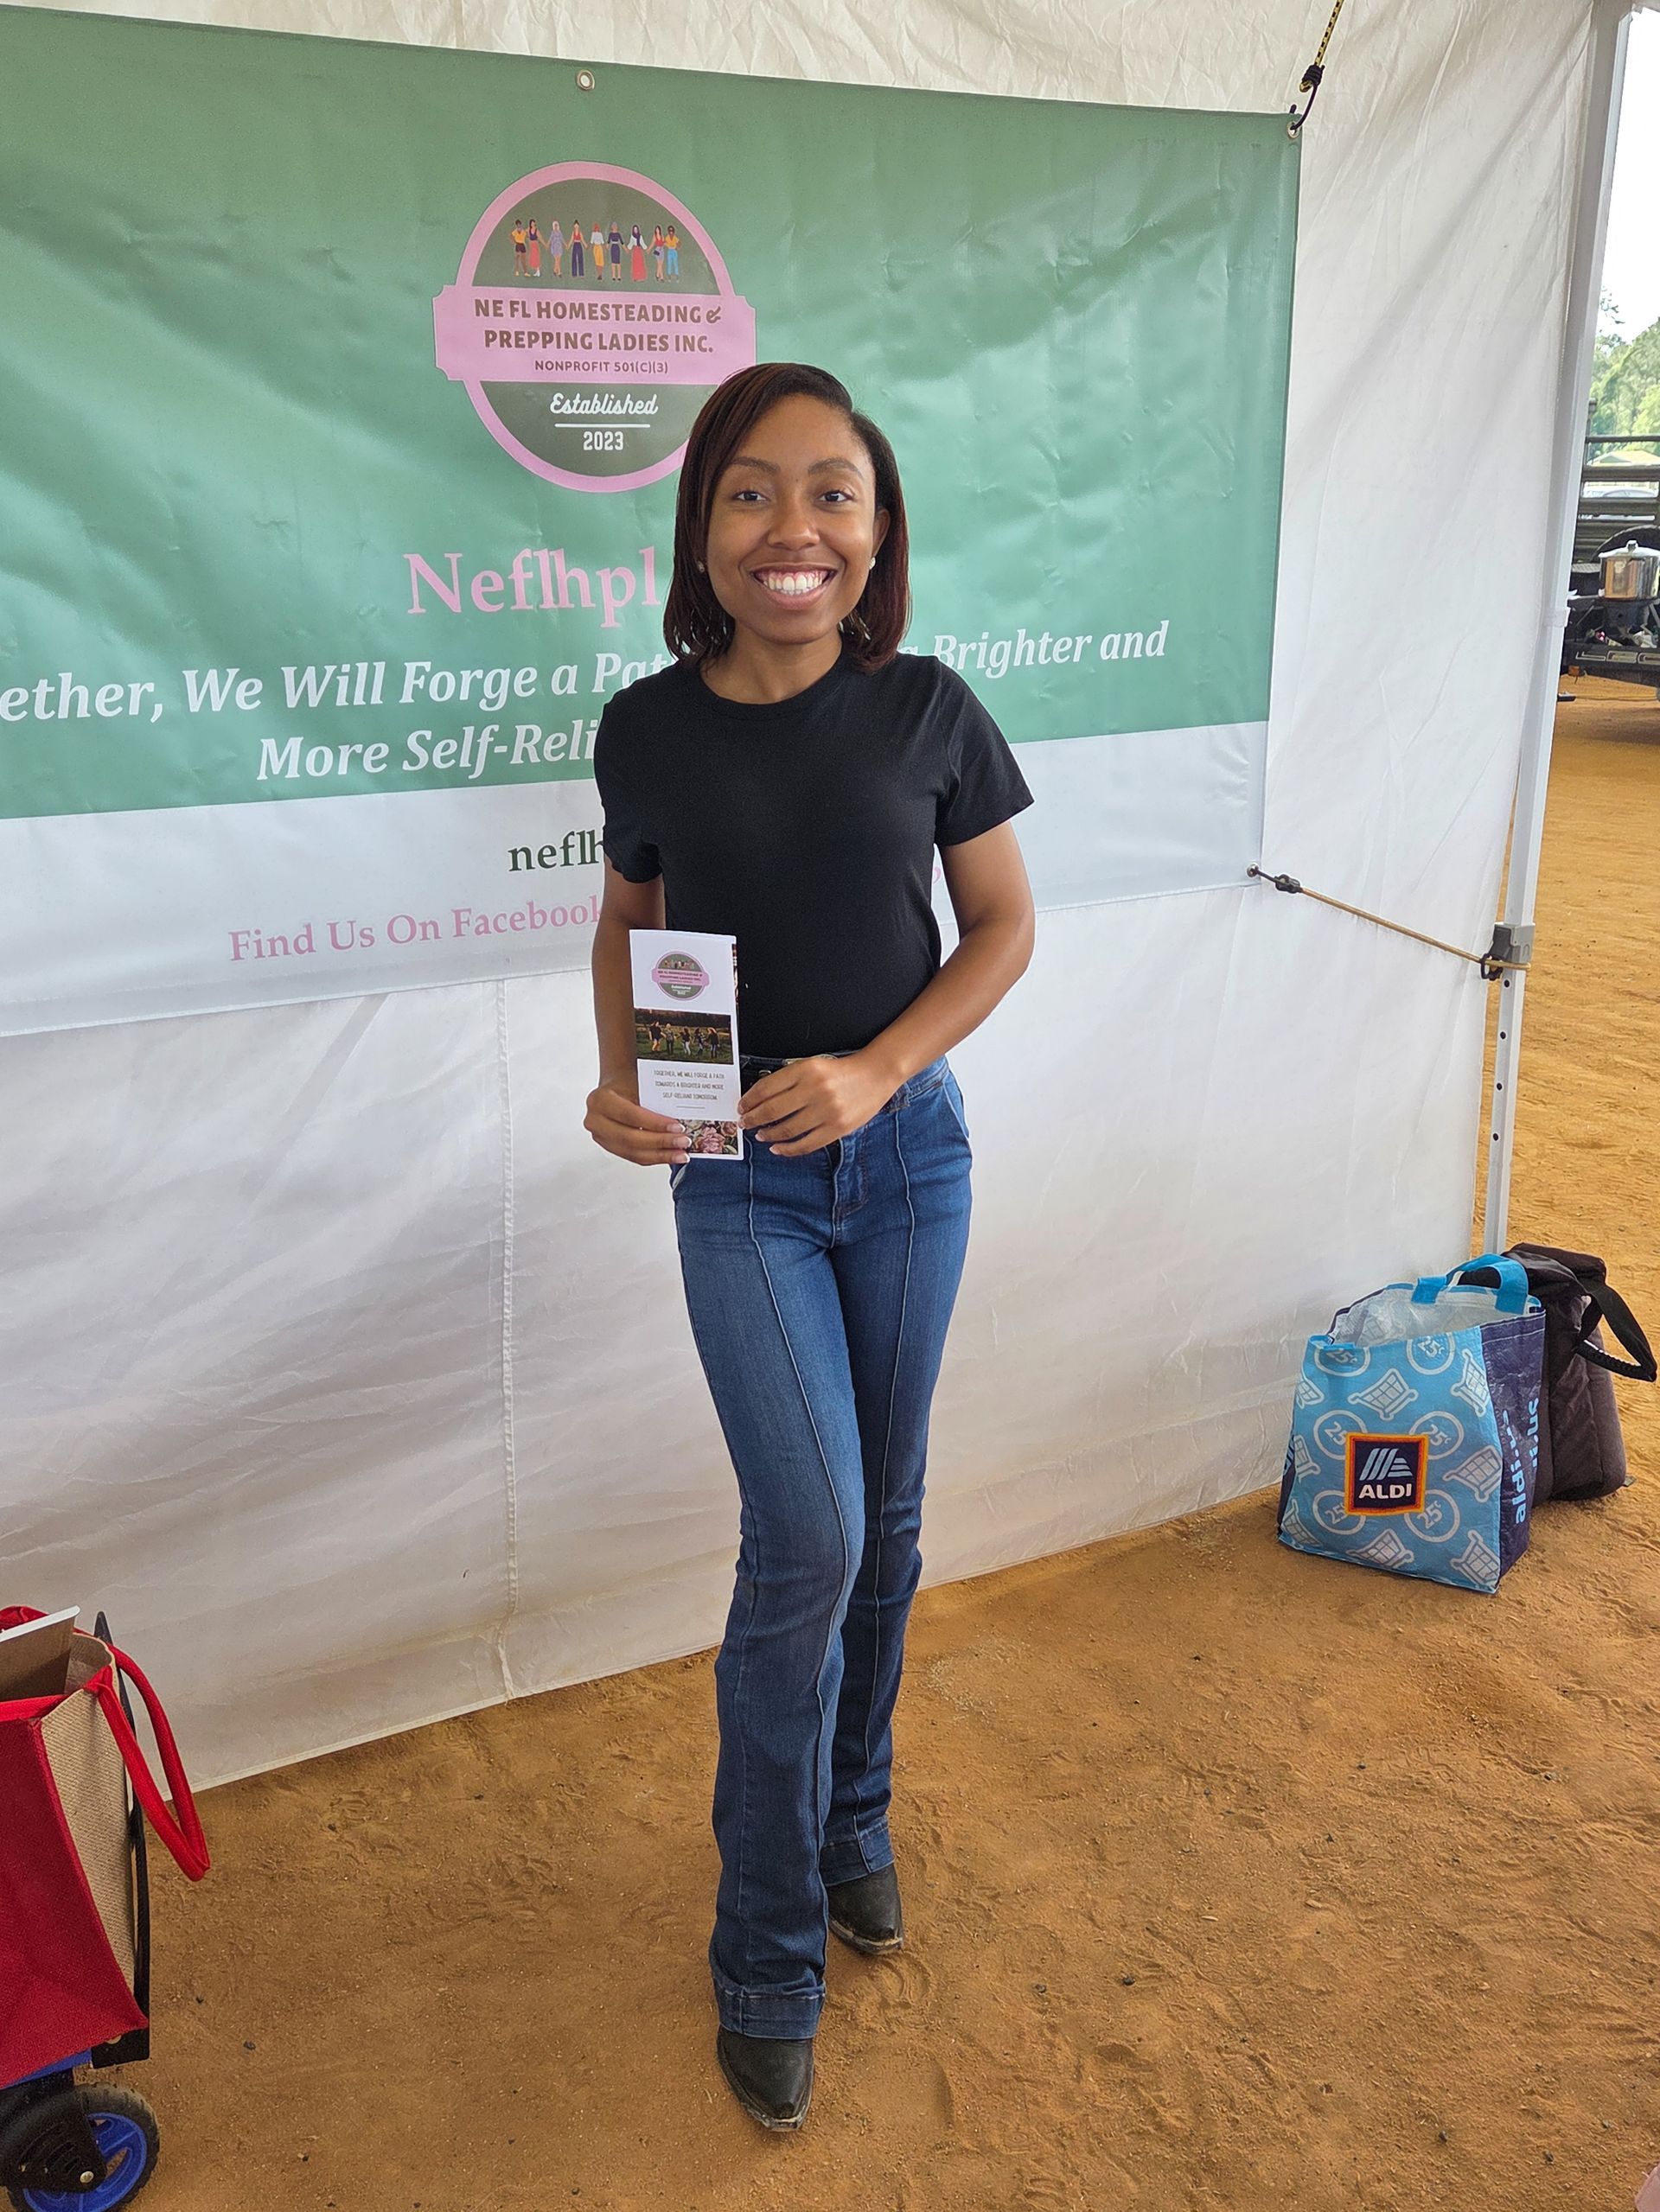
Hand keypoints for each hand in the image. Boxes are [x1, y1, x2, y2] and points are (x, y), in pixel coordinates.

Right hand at [585, 1069, 687, 1166]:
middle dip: (660, 1142)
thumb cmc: (627, 1083)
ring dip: (660, 1155)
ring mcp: (600, 1137)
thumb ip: (653, 1100)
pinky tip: (670, 1155)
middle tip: (683, 1141)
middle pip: (630, 1138)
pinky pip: (634, 1156)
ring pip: (632, 1152)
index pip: (630, 1115)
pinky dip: (654, 1157)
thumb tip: (682, 1117)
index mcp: (600, 1100)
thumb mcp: (638, 1083)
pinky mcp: (610, 1147)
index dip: (655, 1124)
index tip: (677, 1126)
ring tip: (681, 1154)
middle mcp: (595, 1120)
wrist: (614, 1088)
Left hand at [738, 1052, 895, 1156]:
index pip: (767, 1087)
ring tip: (760, 1135)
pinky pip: (806, 1144)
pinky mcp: (837, 1128)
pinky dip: (788, 1149)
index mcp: (806, 1070)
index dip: (750, 1099)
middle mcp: (815, 1089)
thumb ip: (789, 1080)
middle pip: (772, 1110)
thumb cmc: (841, 1072)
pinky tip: (777, 1148)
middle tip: (744, 1123)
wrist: (875, 1075)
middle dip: (753, 1119)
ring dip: (768, 1134)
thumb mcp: (812, 1066)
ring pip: (787, 1129)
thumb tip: (761, 1100)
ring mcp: (827, 1111)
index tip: (742, 1106)